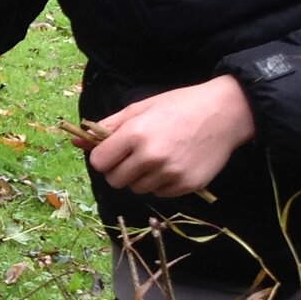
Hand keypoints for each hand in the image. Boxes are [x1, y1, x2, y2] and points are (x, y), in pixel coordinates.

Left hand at [83, 76, 255, 197]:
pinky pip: (160, 193)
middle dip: (119, 170)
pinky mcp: (187, 185)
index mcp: (135, 135)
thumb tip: (76, 141)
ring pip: (137, 189)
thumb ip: (106, 127)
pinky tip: (173, 164)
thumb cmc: (178, 106)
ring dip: (141, 178)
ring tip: (156, 158)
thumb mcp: (139, 109)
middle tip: (134, 156)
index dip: (104, 158)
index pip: (99, 163)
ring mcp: (170, 174)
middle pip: (115, 180)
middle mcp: (151, 157)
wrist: (224, 113)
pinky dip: (161, 184)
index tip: (113, 152)